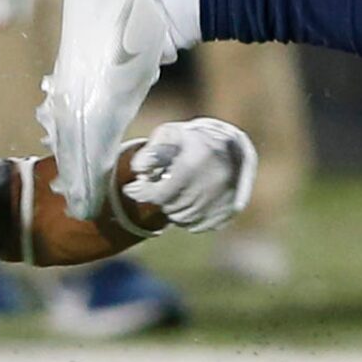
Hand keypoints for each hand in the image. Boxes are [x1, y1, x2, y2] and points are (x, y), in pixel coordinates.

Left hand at [118, 116, 257, 231]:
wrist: (231, 144)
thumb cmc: (192, 139)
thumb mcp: (170, 135)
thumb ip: (151, 151)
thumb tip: (137, 170)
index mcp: (196, 162)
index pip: (160, 193)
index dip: (141, 193)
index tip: (130, 189)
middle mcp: (213, 183)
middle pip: (170, 207)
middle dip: (159, 198)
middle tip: (159, 186)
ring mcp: (224, 199)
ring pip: (182, 219)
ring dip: (173, 209)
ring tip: (174, 192)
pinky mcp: (230, 211)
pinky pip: (198, 226)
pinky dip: (188, 218)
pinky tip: (188, 201)